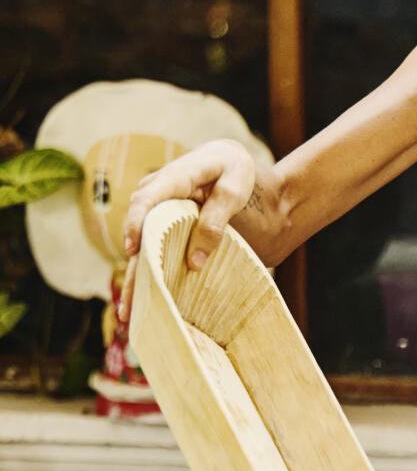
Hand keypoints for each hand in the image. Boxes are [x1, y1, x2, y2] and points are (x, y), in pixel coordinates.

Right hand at [118, 139, 259, 324]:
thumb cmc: (235, 170)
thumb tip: (194, 263)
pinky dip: (145, 267)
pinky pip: (148, 241)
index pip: (148, 199)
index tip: (134, 250)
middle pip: (137, 226)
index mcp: (176, 176)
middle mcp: (157, 190)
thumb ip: (215, 222)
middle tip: (129, 301)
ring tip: (127, 310)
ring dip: (134, 273)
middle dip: (132, 264)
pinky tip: (140, 296)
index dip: (137, 224)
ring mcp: (154, 204)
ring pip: (139, 239)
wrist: (230, 160)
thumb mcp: (234, 191)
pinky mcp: (158, 217)